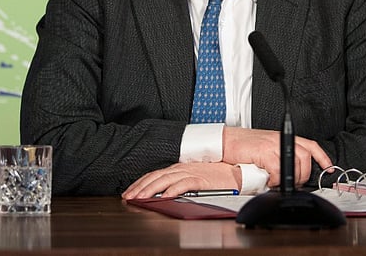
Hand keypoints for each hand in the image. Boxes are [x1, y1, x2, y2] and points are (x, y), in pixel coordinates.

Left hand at [121, 162, 240, 199]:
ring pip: (165, 180)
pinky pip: (184, 184)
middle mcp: (182, 168)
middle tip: (128, 197)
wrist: (236, 170)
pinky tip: (164, 196)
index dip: (140, 183)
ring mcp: (191, 172)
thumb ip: (180, 182)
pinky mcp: (201, 179)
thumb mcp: (194, 177)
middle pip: (155, 177)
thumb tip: (164, 193)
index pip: (154, 175)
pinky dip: (173, 189)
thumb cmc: (217, 175)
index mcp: (179, 168)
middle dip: (139, 187)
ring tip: (140, 198)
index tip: (130, 192)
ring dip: (151, 189)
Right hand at [221, 127, 331, 187]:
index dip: (322, 157)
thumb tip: (289, 174)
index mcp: (282, 138)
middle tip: (294, 183)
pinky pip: (277, 169)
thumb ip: (278, 157)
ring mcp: (272, 144)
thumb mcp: (265, 149)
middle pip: (305, 157)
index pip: (310, 145)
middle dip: (303, 175)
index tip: (329, 168)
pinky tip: (269, 181)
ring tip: (280, 183)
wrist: (225, 142)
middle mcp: (280, 139)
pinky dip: (275, 179)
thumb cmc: (242, 147)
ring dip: (290, 178)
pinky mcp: (263, 152)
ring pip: (294, 164)